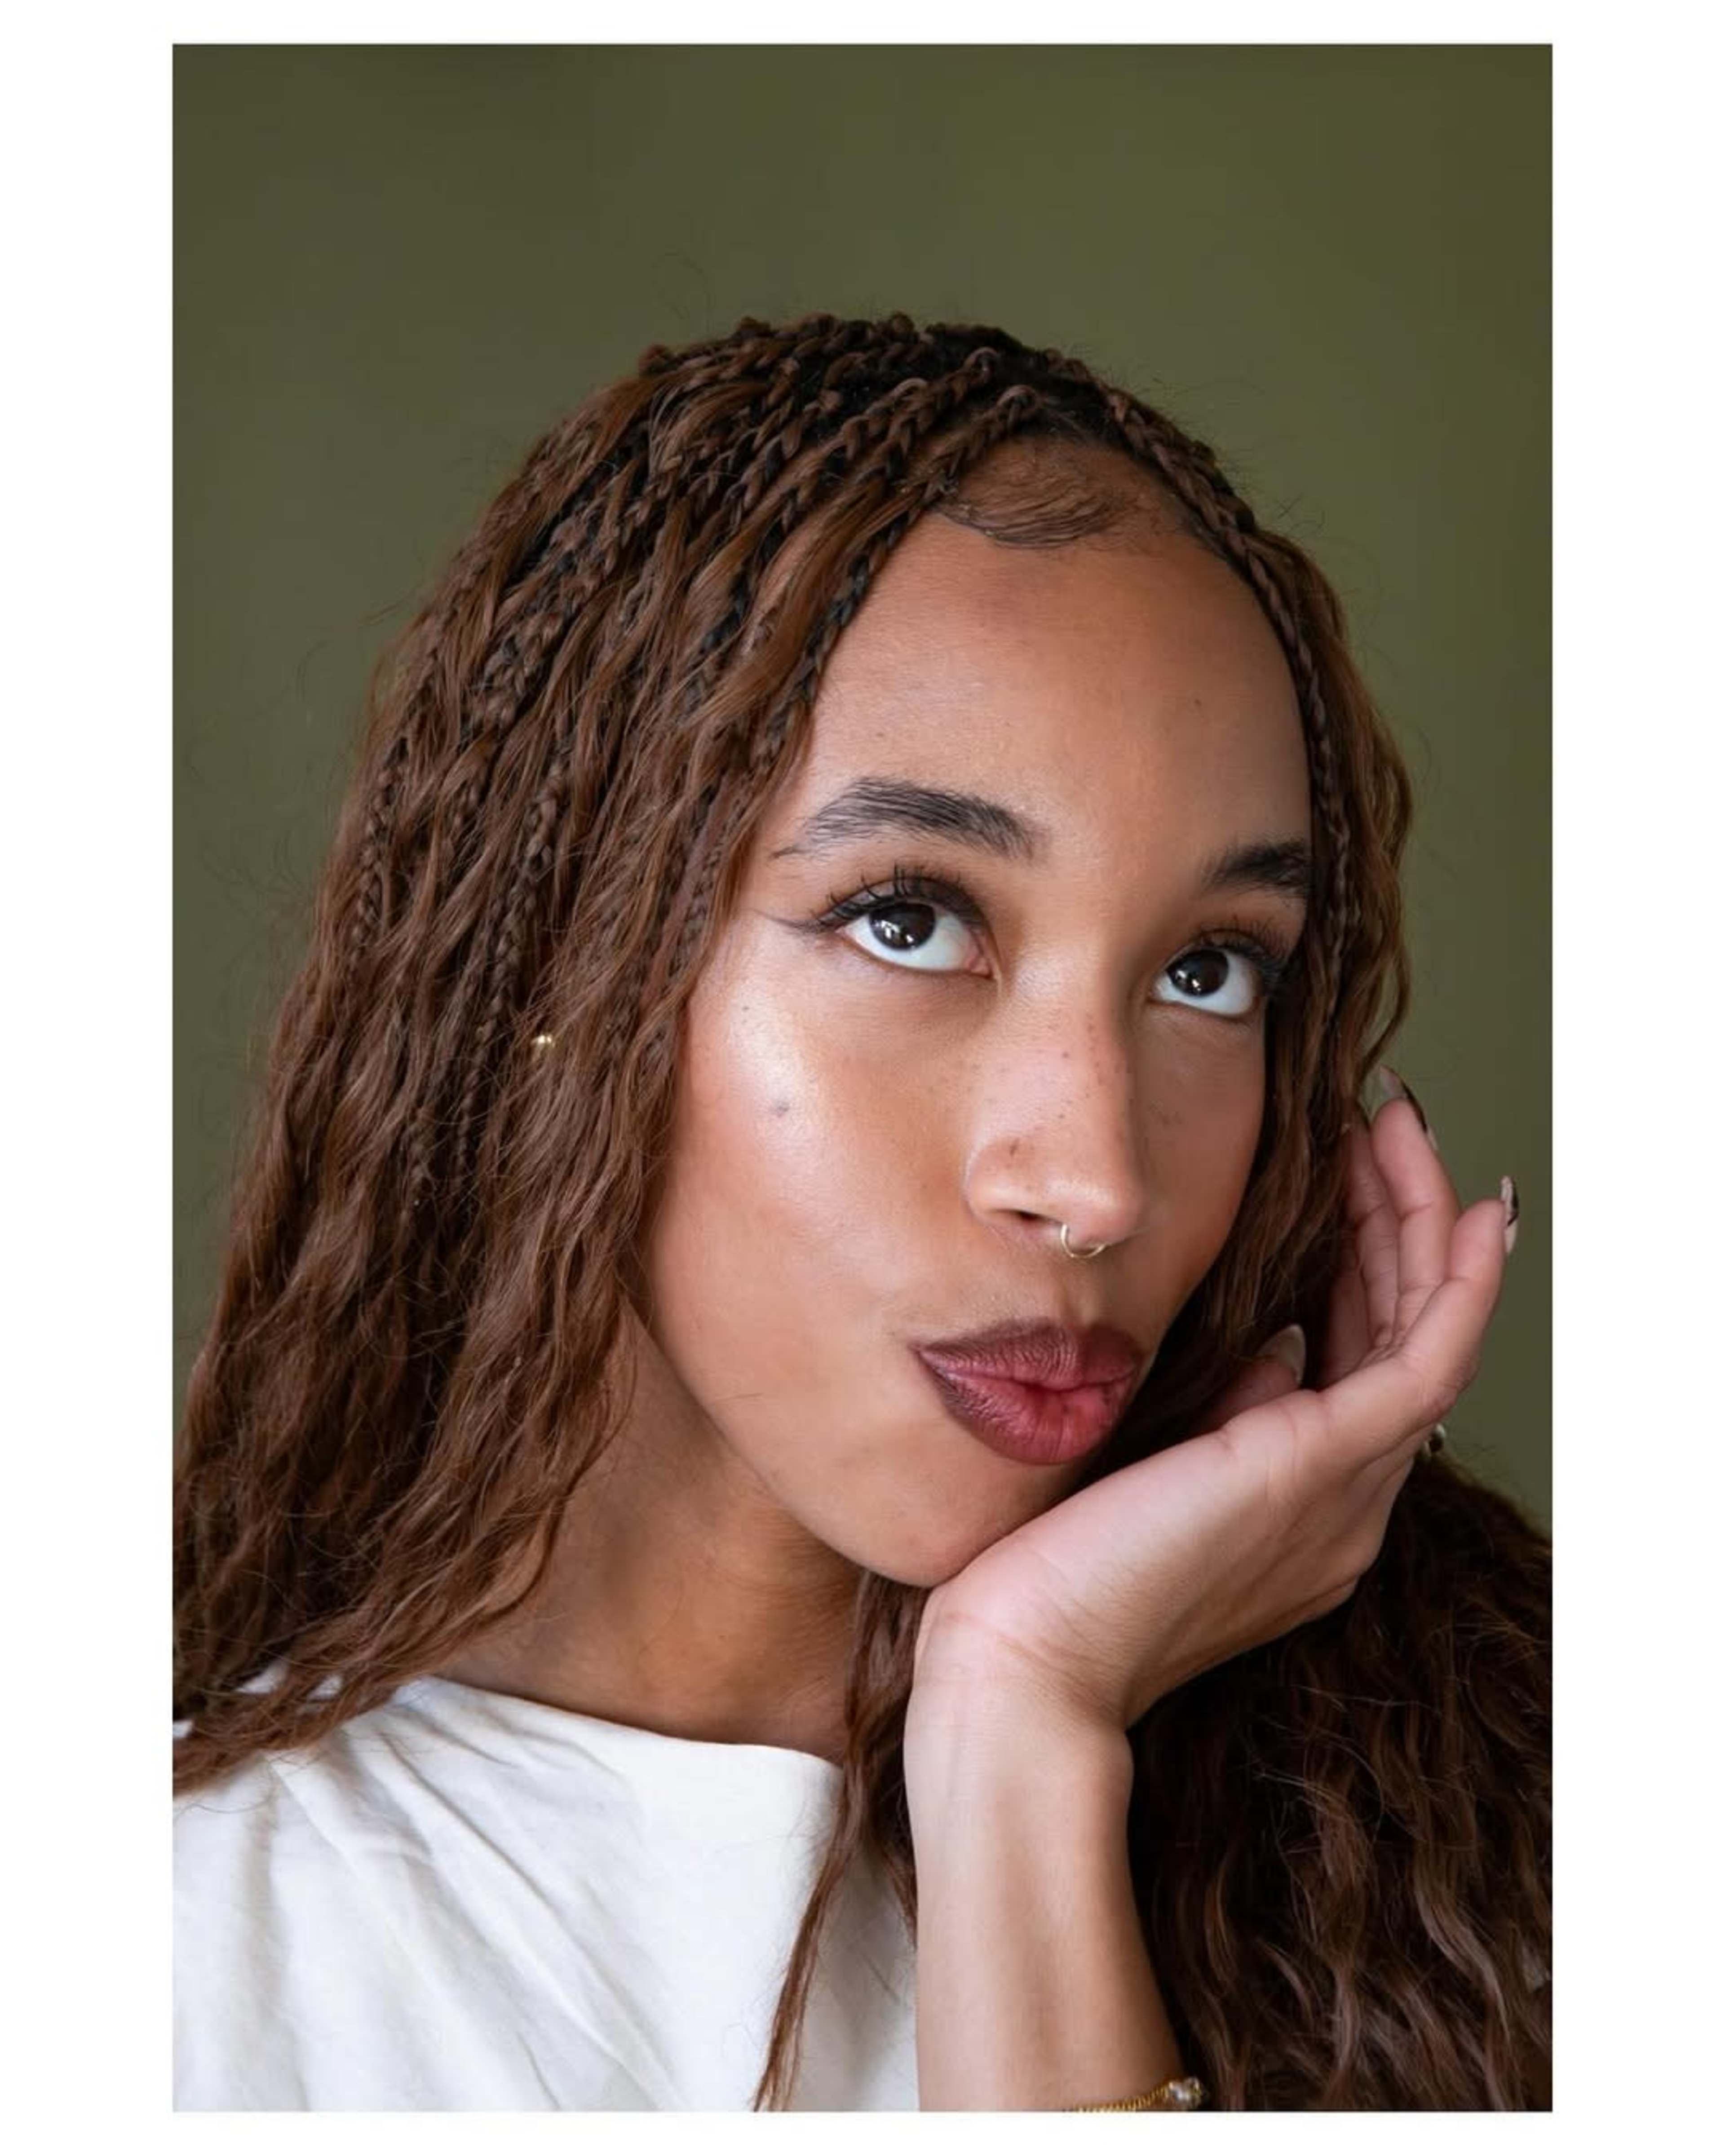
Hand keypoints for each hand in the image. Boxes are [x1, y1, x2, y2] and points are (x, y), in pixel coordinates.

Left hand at [908, 1095, 1512, 1739]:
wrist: (1025, 1666)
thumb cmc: (1047, 1577)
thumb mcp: (1151, 1473)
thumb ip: (1220, 1415)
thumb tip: (1265, 1344)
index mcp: (1296, 1515)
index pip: (1356, 1366)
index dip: (1369, 1269)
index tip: (1352, 1184)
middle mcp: (1342, 1507)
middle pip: (1399, 1337)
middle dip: (1399, 1223)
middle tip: (1384, 1131)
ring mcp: (1344, 1491)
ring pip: (1422, 1333)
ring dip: (1422, 1224)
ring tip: (1400, 1134)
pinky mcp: (1323, 1465)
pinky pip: (1427, 1356)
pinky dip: (1454, 1280)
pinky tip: (1461, 1212)